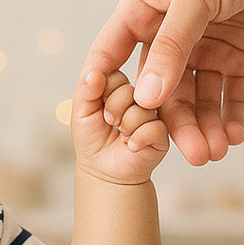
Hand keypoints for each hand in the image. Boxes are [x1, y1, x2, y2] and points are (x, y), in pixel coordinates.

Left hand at [71, 68, 168, 183]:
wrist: (103, 171)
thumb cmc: (92, 141)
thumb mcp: (81, 113)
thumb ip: (86, 90)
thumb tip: (94, 73)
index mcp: (120, 87)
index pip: (115, 75)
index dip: (103, 92)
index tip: (99, 108)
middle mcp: (139, 97)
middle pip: (129, 90)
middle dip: (113, 110)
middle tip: (111, 123)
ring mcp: (152, 113)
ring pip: (141, 110)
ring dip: (125, 128)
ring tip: (121, 136)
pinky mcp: (162, 132)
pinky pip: (153, 128)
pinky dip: (137, 140)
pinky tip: (131, 146)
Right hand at [85, 0, 243, 164]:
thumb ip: (172, 46)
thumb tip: (146, 98)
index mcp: (145, 8)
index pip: (115, 55)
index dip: (111, 90)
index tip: (108, 127)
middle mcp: (170, 33)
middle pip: (163, 89)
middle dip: (175, 123)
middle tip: (189, 153)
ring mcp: (206, 47)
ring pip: (197, 98)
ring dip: (205, 126)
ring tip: (214, 153)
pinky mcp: (240, 56)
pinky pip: (232, 94)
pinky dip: (232, 117)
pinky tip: (234, 137)